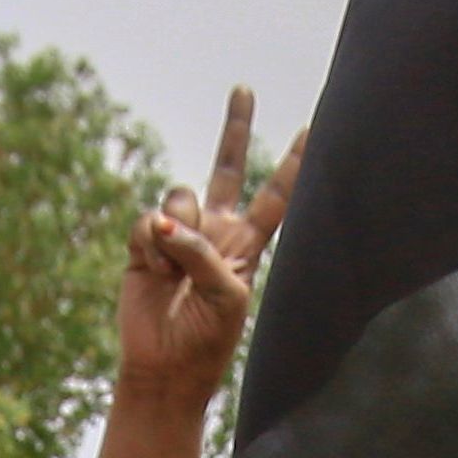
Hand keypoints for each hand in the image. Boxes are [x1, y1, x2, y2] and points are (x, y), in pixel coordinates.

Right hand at [117, 86, 305, 403]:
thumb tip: (164, 221)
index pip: (275, 197)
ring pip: (181, 197)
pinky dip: (151, 246)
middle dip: (236, 129)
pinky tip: (154, 273)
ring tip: (174, 273)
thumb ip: (203, 252)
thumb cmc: (207, 340)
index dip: (292, 164)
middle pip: (227, 168)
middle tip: (245, 89)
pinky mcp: (145, 245)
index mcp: (247, 245)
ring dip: (178, 232)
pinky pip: (148, 223)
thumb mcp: (227, 295)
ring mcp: (179, 235)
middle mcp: (215, 231)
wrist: (164, 368)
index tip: (312, 128)